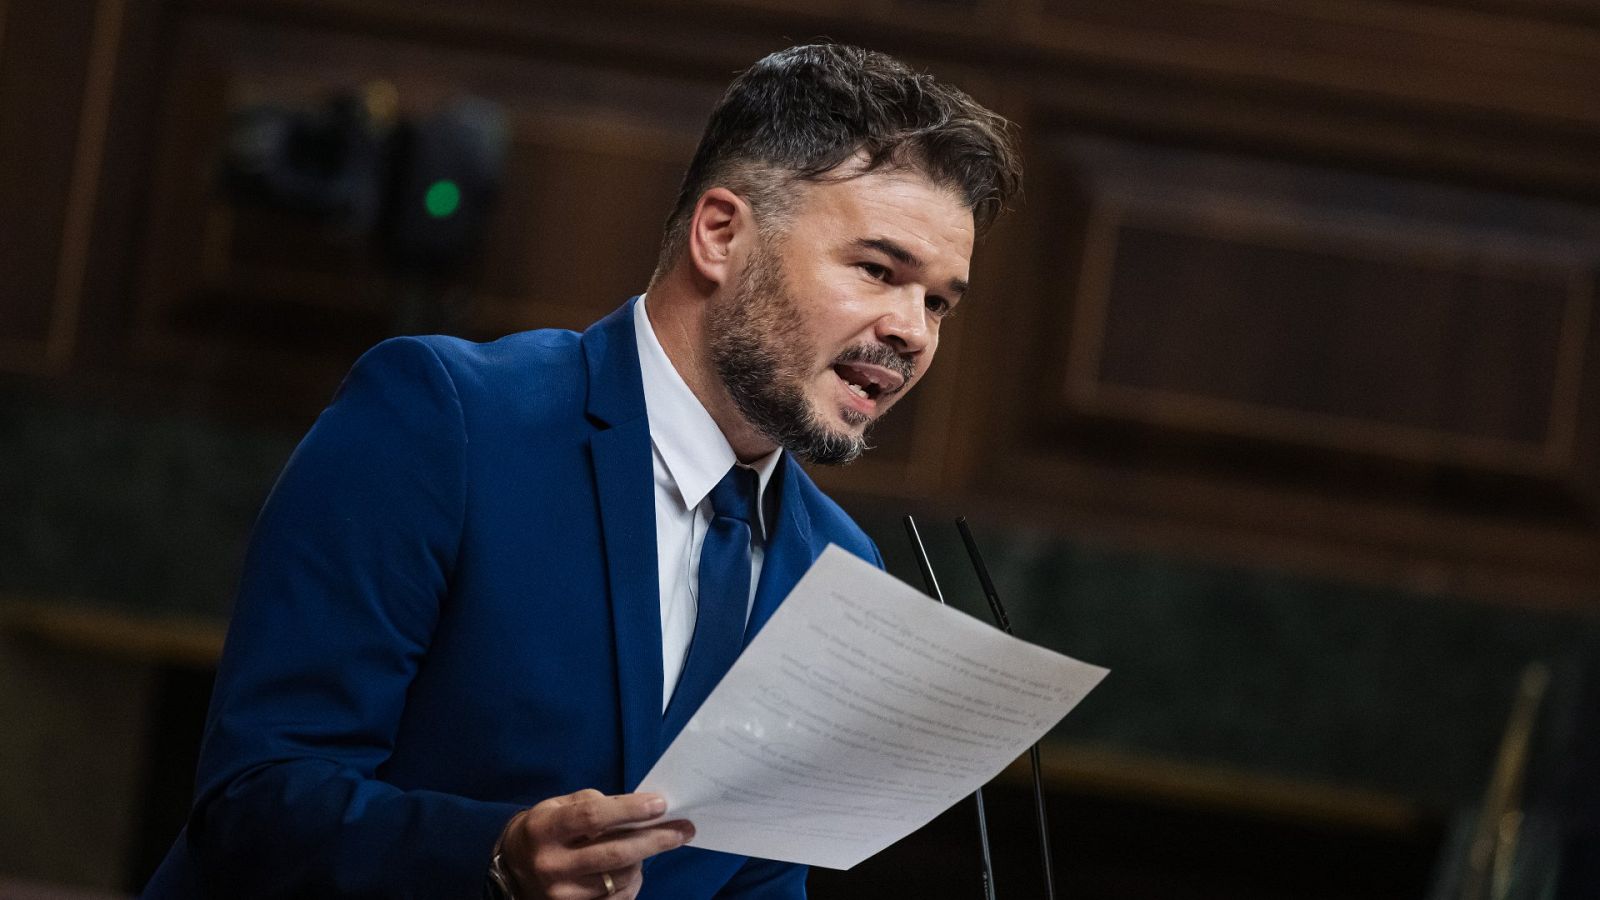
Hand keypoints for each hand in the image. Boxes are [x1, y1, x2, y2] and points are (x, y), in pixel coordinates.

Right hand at [498, 789, 693, 898]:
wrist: (514, 867)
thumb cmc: (547, 828)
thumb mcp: (561, 805)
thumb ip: (596, 805)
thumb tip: (641, 808)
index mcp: (545, 830)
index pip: (592, 818)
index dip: (629, 810)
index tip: (661, 804)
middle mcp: (550, 865)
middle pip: (613, 853)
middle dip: (655, 840)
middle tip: (684, 829)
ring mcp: (561, 895)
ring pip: (619, 879)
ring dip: (643, 861)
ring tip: (652, 845)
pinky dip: (633, 883)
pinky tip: (636, 868)